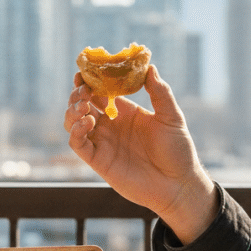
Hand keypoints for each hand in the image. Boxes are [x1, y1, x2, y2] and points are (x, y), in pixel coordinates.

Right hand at [64, 64, 216, 243]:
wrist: (178, 184)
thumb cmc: (178, 150)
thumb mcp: (171, 117)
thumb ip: (160, 92)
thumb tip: (150, 66)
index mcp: (125, 111)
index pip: (100, 90)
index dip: (91, 79)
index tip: (87, 69)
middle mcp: (110, 124)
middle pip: (82, 103)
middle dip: (78, 93)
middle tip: (83, 88)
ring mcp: (103, 142)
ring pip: (74, 121)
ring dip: (72, 110)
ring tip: (83, 105)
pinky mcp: (99, 160)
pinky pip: (78, 143)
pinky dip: (75, 131)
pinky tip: (87, 122)